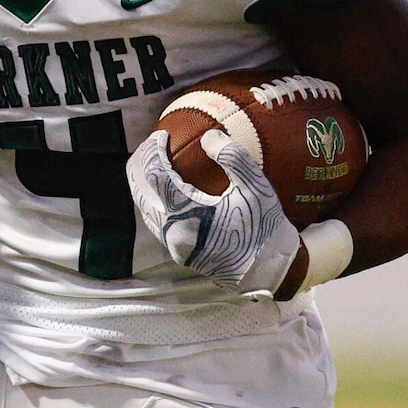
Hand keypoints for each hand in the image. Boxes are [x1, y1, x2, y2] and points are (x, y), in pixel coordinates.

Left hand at [128, 130, 306, 299]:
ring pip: (144, 208)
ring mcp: (172, 245)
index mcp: (187, 215)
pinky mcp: (178, 253)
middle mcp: (172, 232)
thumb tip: (208, 136)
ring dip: (145, 183)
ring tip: (156, 163)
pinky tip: (167, 189)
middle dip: (140, 165)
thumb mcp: (256, 187)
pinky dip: (154, 200)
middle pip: (139, 192)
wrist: (267, 272)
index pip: (154, 175)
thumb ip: (233, 157)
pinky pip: (156, 221)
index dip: (153, 150)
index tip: (162, 135)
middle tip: (152, 145)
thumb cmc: (264, 228)